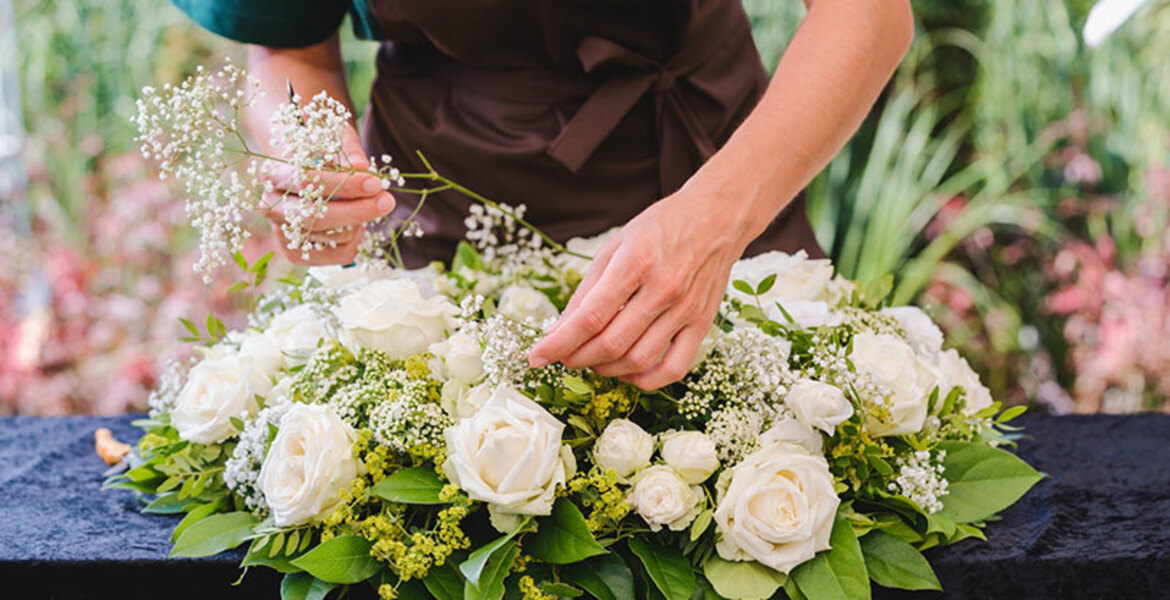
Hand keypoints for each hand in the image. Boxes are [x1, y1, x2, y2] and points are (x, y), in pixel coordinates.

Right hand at [264, 123, 394, 264]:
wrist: (300, 174)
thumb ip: (347, 148)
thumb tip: (361, 166)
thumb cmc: (319, 152)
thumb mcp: (332, 138)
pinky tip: (357, 223)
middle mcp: (271, 206)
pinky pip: (337, 254)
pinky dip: (356, 240)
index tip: (375, 182)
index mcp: (273, 175)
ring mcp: (282, 233)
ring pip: (330, 237)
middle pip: (316, 216)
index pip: (307, 181)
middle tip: (387, 201)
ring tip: (368, 205)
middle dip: (357, 211)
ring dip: (359, 223)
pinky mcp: (297, 253)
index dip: (343, 184)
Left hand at [528, 191, 748, 389]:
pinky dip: (646, 380)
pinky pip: (674, 368)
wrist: (717, 217)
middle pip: (611, 343)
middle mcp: (663, 289)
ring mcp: (686, 310)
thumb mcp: (615, 245)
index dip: (558, 343)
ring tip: (591, 361)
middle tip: (563, 357)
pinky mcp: (702, 324)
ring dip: (606, 370)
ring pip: (638, 360)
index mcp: (635, 263)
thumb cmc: (661, 227)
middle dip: (577, 358)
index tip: (536, 356)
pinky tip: (628, 372)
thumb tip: (558, 330)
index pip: (589, 317)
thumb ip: (587, 290)